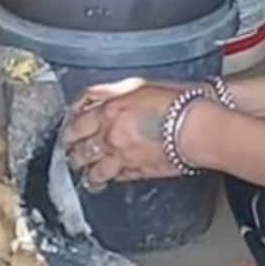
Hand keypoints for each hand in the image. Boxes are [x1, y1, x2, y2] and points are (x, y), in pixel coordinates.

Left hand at [62, 80, 193, 188]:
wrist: (197, 128)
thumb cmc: (175, 102)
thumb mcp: (137, 85)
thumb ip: (110, 92)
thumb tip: (93, 98)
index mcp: (108, 112)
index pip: (76, 124)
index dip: (68, 130)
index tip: (67, 133)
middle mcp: (110, 136)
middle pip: (80, 150)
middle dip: (72, 153)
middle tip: (70, 154)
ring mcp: (122, 157)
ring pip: (94, 171)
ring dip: (87, 172)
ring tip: (84, 173)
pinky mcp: (138, 173)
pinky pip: (116, 179)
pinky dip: (108, 180)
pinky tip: (106, 181)